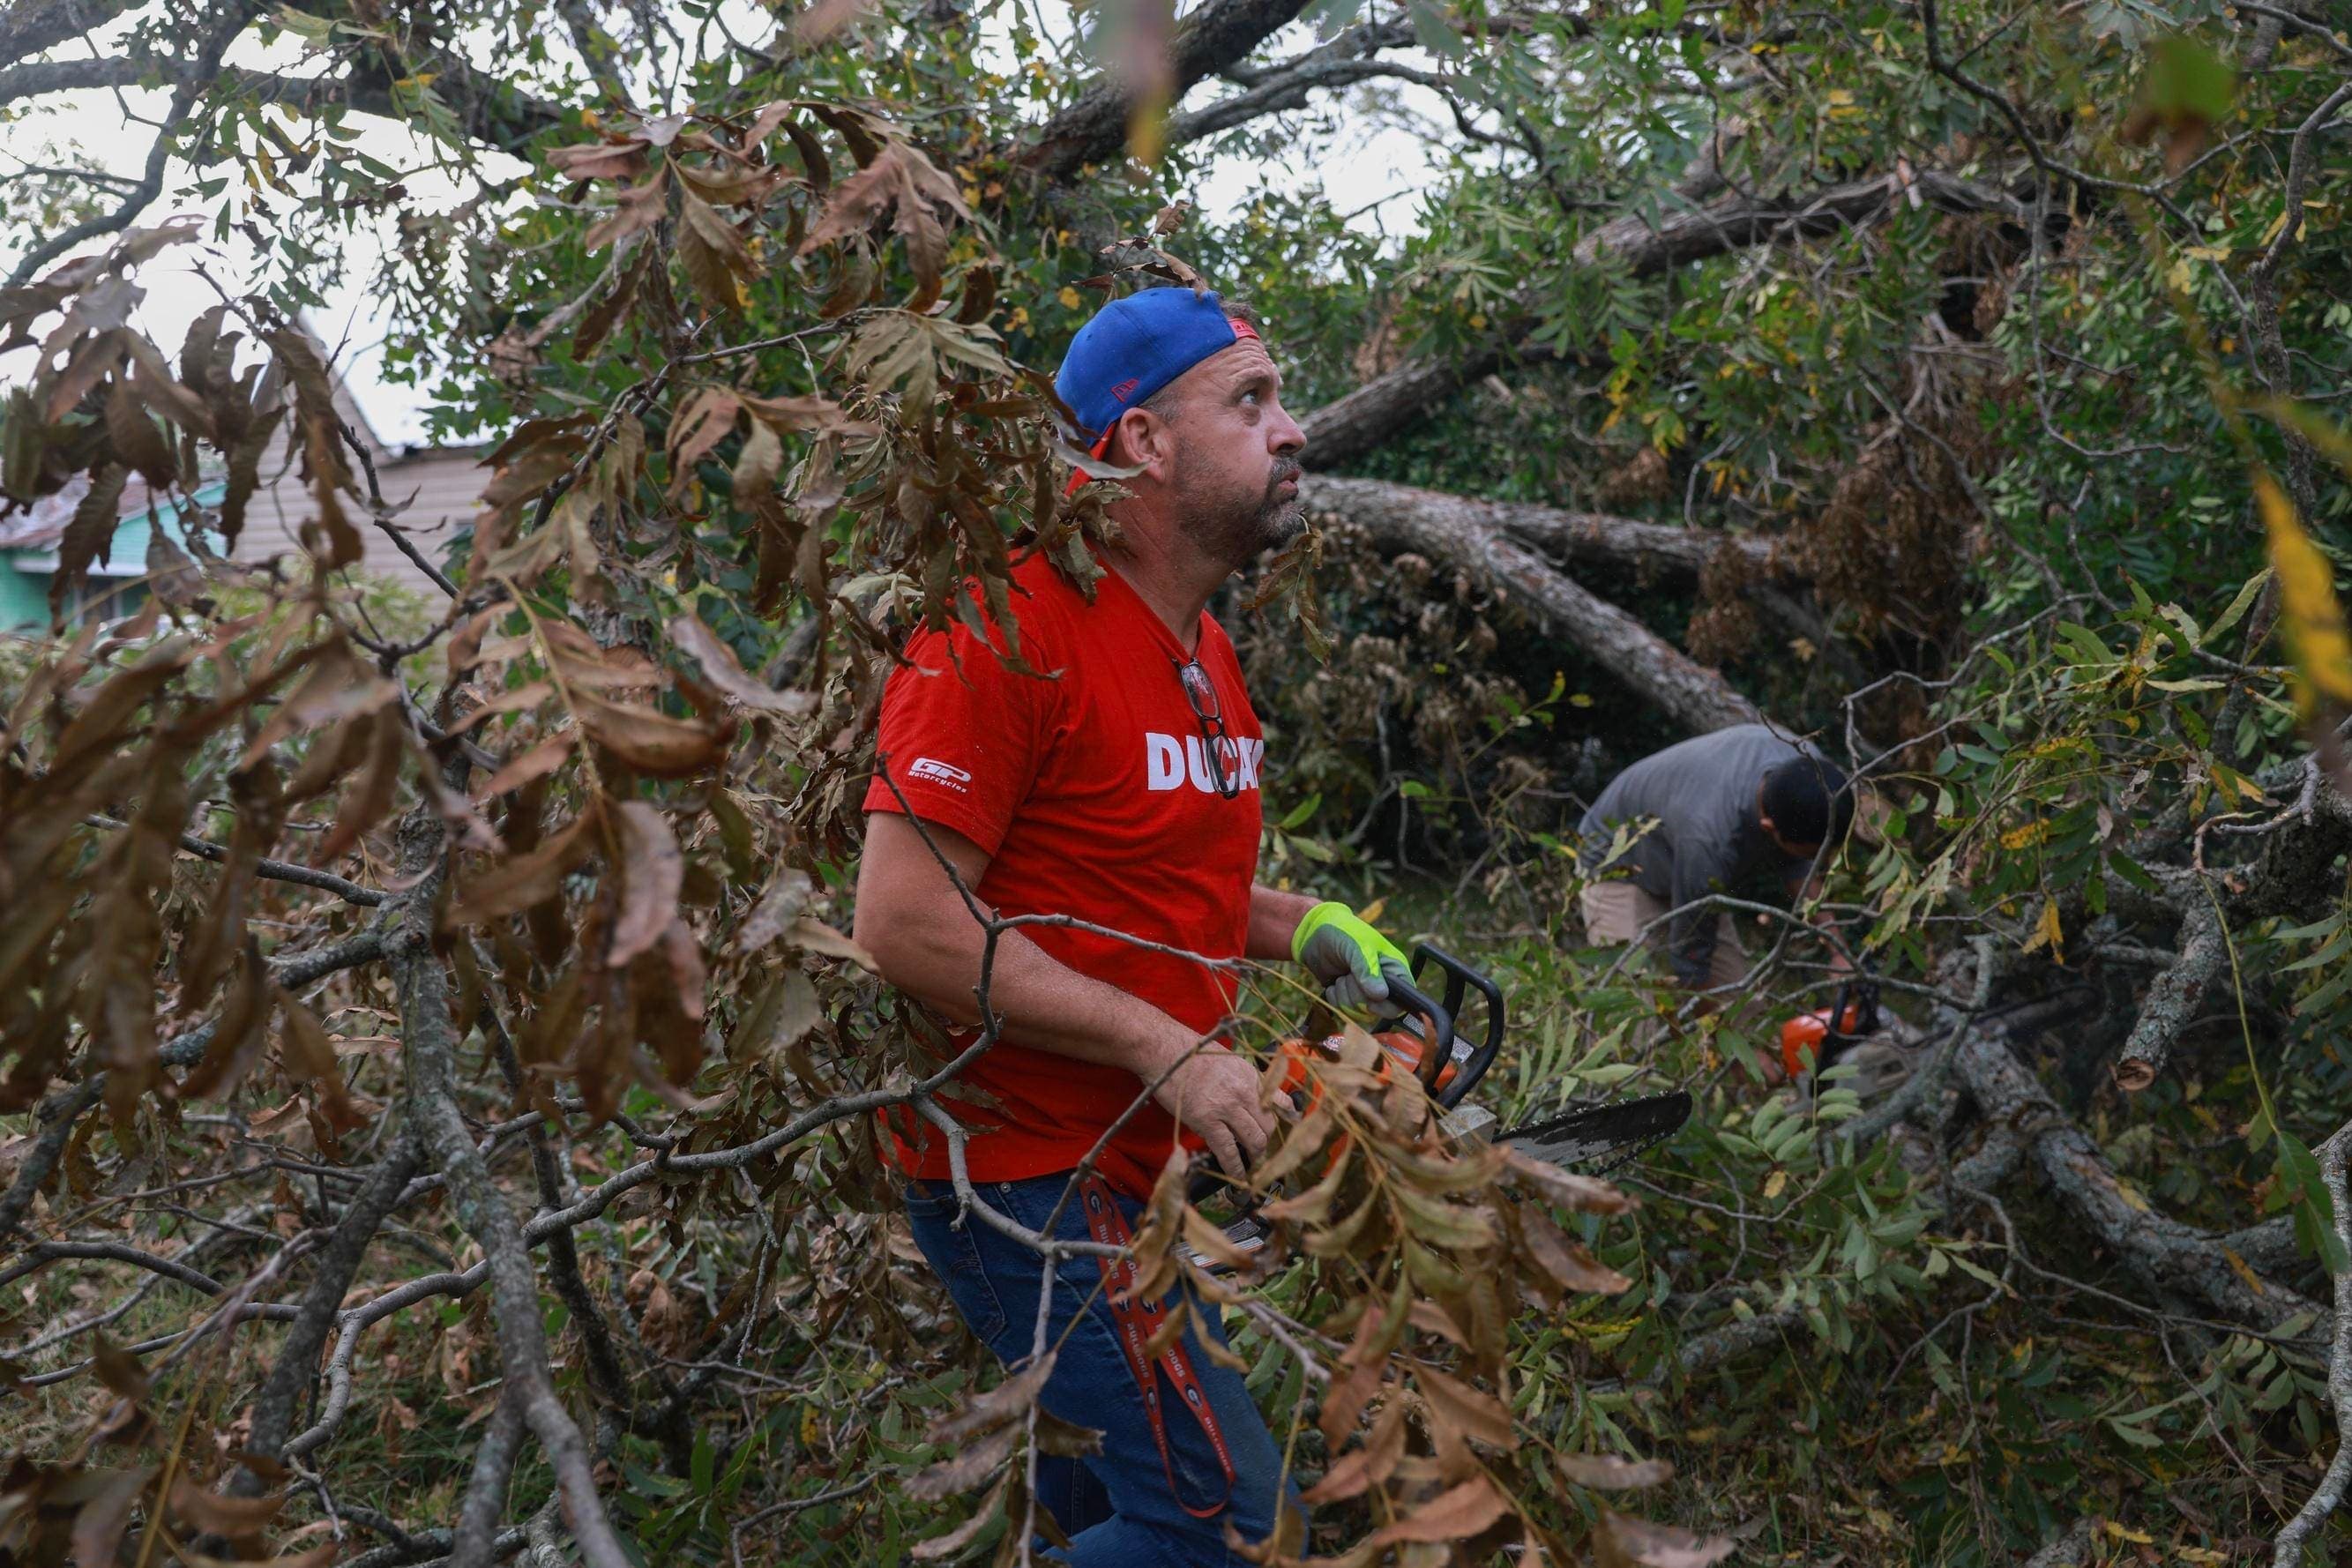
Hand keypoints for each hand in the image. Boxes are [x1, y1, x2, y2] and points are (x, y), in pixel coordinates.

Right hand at [1142, 1029, 1274, 1181]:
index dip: (1285, 1120)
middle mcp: (1245, 1092)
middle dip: (1267, 1142)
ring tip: (1251, 1166)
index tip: (1286, 1131)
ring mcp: (1227, 1108)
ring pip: (1254, 1140)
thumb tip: (1249, 1101)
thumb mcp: (1228, 1060)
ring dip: (1255, 1156)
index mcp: (1251, 1075)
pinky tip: (1238, 1176)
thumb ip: (1243, 1080)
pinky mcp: (1208, 1122)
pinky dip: (1236, 1168)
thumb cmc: (1191, 1054)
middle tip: (1261, 1152)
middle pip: (1269, 1125)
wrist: (1166, 1052)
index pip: (1280, 1101)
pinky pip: (1228, 1151)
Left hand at [1293, 901, 1410, 1009]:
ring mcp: (1365, 992)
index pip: (1403, 1000)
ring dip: (1344, 995)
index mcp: (1394, 969)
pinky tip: (1333, 982)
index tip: (1371, 1000)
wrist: (1316, 934)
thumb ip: (1368, 970)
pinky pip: (1343, 1011)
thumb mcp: (1357, 946)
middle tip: (1349, 973)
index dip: (1388, 1006)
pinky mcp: (1348, 997)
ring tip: (1341, 975)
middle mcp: (1383, 984)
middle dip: (1357, 994)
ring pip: (1359, 1012)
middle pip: (1377, 1010)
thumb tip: (1381, 995)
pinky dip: (1335, 998)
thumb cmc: (1343, 932)